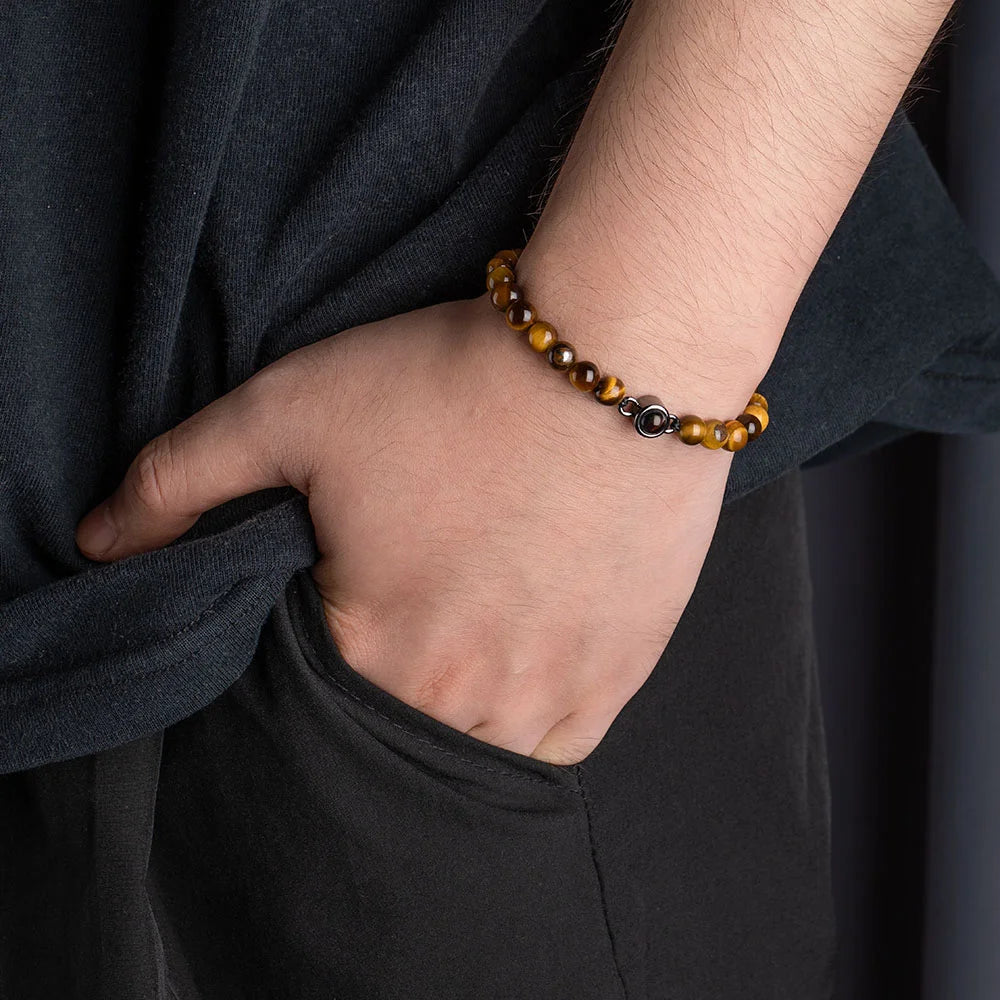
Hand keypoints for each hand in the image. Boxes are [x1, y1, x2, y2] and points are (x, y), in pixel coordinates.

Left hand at [75, 293, 734, 763]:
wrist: (618, 359)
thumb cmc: (455, 385)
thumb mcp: (291, 410)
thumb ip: (177, 479)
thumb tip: (96, 543)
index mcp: (374, 655)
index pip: (309, 706)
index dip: (309, 656)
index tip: (331, 603)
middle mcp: (466, 702)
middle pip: (396, 734)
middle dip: (380, 688)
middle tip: (399, 615)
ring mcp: (552, 694)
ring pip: (478, 751)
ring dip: (454, 712)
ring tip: (454, 642)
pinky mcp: (621, 671)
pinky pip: (560, 742)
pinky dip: (527, 721)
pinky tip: (515, 664)